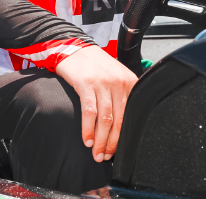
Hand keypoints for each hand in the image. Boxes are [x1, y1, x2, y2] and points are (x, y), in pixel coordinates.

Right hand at [55, 45, 137, 161]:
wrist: (74, 47)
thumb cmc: (94, 65)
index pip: (131, 115)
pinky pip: (90, 112)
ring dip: (100, 141)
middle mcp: (119, 82)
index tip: (117, 151)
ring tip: (95, 154)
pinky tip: (86, 140)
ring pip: (106, 119)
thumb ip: (122, 96)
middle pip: (119, 120)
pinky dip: (88, 129)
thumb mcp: (115, 76)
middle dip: (112, 143)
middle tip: (105, 157)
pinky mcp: (86, 83)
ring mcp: (103, 83)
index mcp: (130, 82)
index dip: (124, 137)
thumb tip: (123, 126)